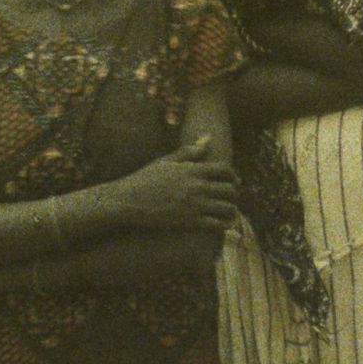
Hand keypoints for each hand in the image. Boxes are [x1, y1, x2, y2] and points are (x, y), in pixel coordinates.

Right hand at [110, 137, 240, 233]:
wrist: (127, 201)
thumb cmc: (145, 179)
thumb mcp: (167, 161)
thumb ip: (190, 151)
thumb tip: (208, 138)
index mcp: (193, 170)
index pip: (225, 170)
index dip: (233, 175)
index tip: (233, 180)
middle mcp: (197, 187)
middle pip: (230, 189)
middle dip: (235, 193)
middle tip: (233, 197)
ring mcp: (194, 205)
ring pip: (227, 208)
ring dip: (232, 210)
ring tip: (231, 212)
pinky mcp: (189, 221)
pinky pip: (216, 224)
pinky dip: (225, 225)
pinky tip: (225, 225)